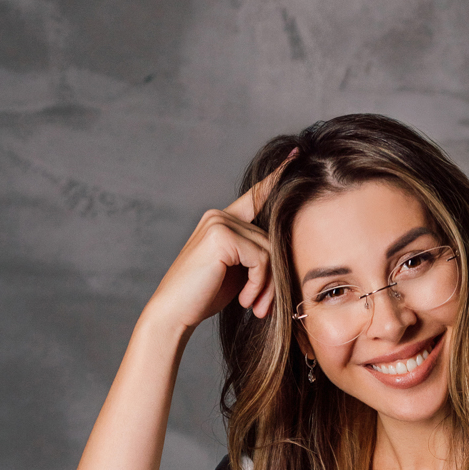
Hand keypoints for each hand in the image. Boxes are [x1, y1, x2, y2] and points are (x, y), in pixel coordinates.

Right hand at [145, 156, 292, 333]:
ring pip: (268, 250)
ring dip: (267, 285)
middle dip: (273, 277)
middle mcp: (219, 215)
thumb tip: (285, 248)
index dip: (276, 177)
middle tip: (264, 308)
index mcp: (221, 220)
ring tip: (256, 307)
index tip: (296, 155)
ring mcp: (219, 222)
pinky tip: (246, 302)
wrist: (173, 314)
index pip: (255, 196)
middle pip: (270, 238)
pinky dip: (259, 285)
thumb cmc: (203, 297)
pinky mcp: (221, 236)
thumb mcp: (235, 272)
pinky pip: (260, 259)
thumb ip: (254, 254)